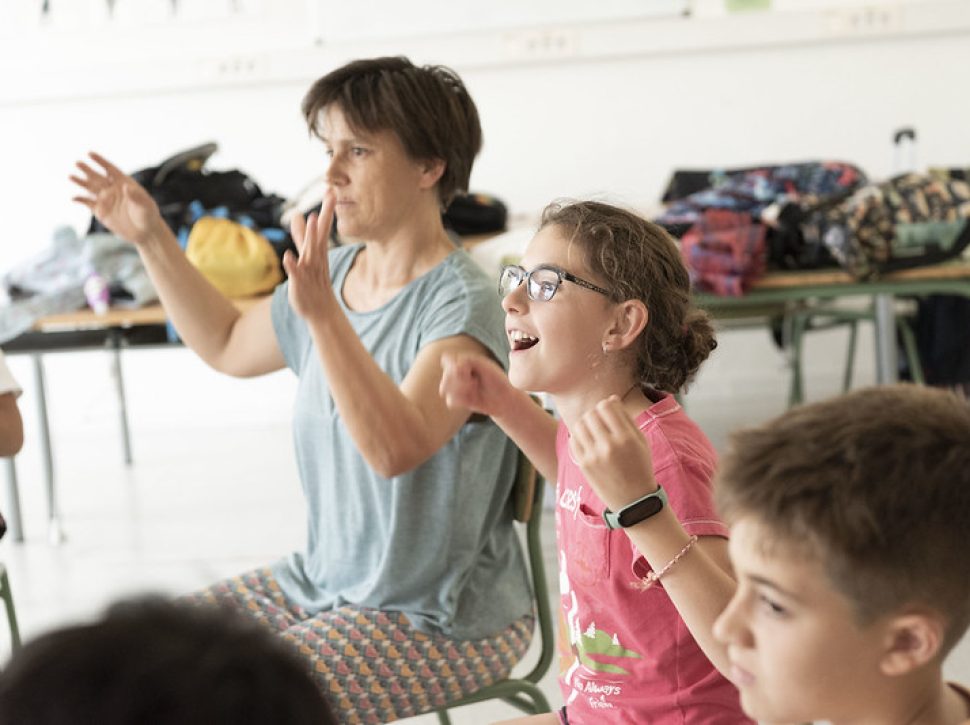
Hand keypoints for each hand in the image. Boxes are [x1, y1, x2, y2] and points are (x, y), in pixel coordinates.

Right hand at [70, 152, 165, 246]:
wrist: (145, 232)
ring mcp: (106, 199)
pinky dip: (81, 200)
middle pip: (97, 177)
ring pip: (90, 188)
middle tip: (78, 163)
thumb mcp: (145, 205)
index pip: (110, 169)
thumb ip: (136, 196)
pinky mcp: (101, 211)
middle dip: (88, 170)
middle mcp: (112, 189)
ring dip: (81, 182)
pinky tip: (74, 198)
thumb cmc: (148, 216)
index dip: (100, 161)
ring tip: (71, 176)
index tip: (90, 153)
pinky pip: (88, 203)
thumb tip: (126, 186)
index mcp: (124, 183)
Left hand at [283, 190, 337, 322]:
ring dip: (311, 236)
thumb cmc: (313, 281)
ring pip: (311, 251)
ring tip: (313, 219)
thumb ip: (301, 235)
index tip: (332, 191)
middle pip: (320, 234)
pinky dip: (292, 265)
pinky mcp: (299, 283)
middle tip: (331, 196)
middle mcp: (316, 258)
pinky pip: (296, 273)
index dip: (327, 209)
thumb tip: (297, 215)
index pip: (324, 227)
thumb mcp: (307, 254)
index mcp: (318, 251)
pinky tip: (287, 257)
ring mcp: (309, 270)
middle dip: (325, 216)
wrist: (320, 310)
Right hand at [439, 352, 511, 416]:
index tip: (469, 368)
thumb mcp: (485, 365)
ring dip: (460, 390)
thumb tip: (453, 367)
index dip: (455, 365)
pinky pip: (450, 401)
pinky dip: (461, 401)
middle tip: (475, 381)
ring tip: (473, 390)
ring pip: (444, 388)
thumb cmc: (497, 380)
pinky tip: (472, 399)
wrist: (504, 400)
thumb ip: (468, 360)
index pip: (447, 359)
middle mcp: (457, 374)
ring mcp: (456, 387)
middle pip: (445, 375)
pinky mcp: (458, 401)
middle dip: (459, 379)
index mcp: (463, 361)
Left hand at [569, 395, 658, 512]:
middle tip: (601, 421)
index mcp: (626, 438)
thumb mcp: (641, 441)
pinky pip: (574, 439)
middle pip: (591, 414)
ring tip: (593, 430)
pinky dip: (579, 436)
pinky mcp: (583, 465)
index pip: (606, 407)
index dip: (607, 405)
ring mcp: (593, 456)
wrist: (634, 501)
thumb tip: (610, 399)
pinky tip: (588, 441)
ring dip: (586, 423)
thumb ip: (626, 418)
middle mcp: (608, 446)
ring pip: (579, 425)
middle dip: (596, 414)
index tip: (610, 411)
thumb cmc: (640, 467)